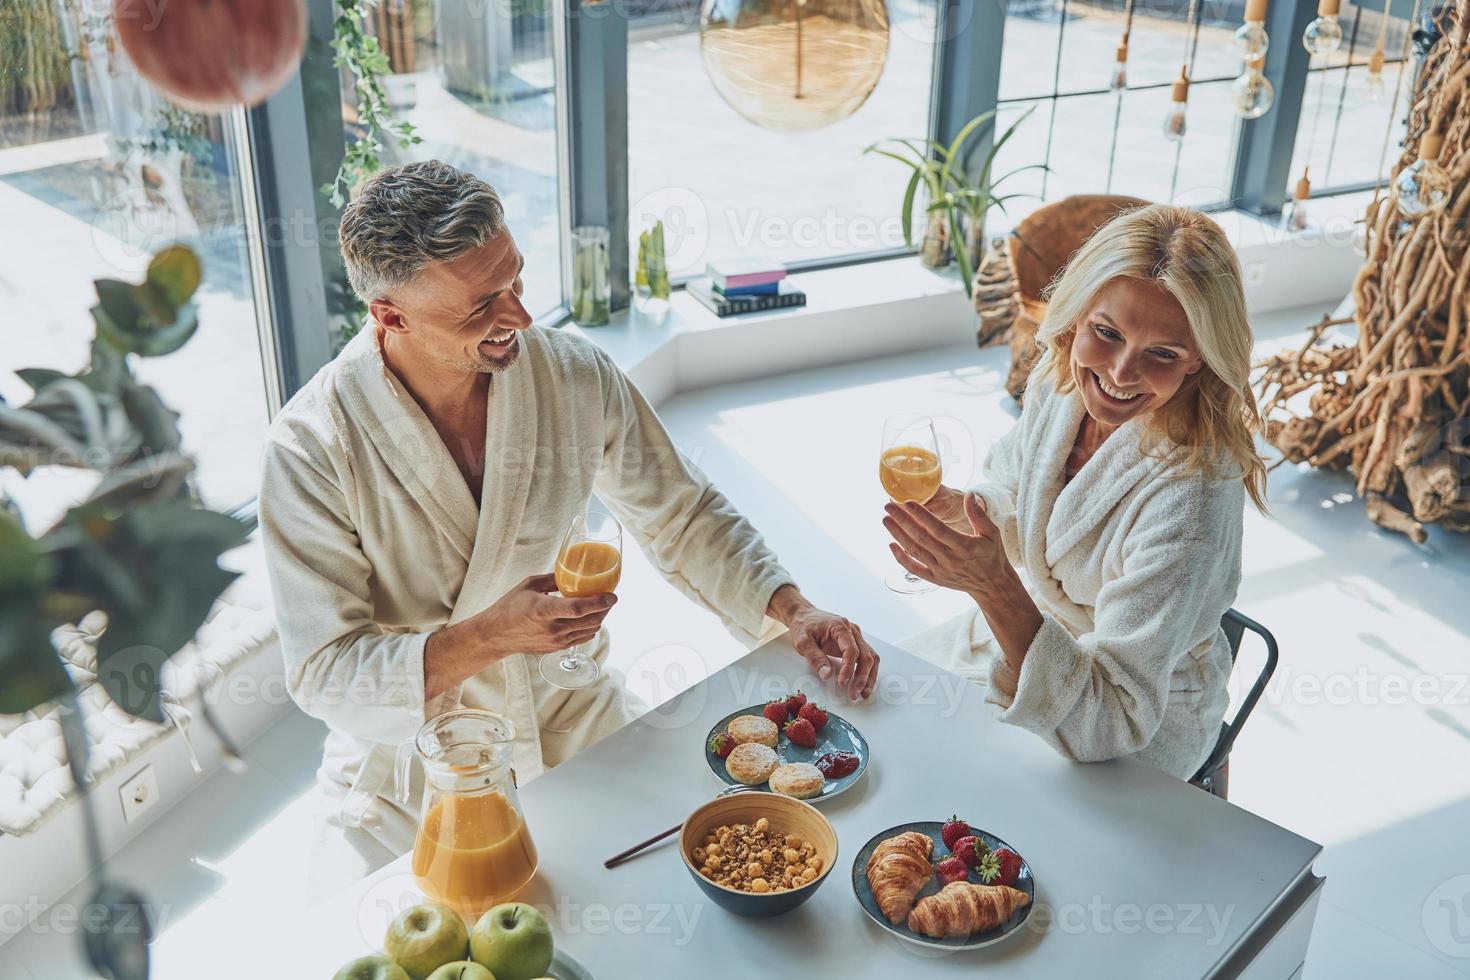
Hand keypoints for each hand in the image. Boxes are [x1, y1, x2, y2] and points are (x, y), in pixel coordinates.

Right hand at [475, 573, 616, 656]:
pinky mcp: (557, 648)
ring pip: (590, 631)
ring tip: (601, 606)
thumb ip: (553, 578)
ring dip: (599, 618)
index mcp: (543, 610)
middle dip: (605, 609)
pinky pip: (582, 638)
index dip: (598, 602)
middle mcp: (552, 628)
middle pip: (590, 621)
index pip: (578, 608)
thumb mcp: (529, 585)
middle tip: (609, 597)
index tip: (612, 595)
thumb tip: (573, 571)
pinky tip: (588, 618)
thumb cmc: (510, 606)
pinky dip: (590, 628)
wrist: (496, 635)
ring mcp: (555, 641)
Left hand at [769, 586, 879, 700]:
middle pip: (866, 656)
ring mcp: (856, 636)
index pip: (851, 650)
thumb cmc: (803, 626)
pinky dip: (867, 672)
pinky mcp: (855, 643)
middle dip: (862, 677)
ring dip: (869, 677)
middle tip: (854, 694)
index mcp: (840, 627)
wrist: (804, 615)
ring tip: (863, 693)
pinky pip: (866, 657)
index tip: (842, 683)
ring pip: (871, 657)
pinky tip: (863, 684)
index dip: (848, 669)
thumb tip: (827, 675)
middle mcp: (852, 630)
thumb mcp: (803, 642)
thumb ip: (815, 658)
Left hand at [883, 493, 1009, 597]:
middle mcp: (950, 559)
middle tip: (888, 506)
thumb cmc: (992, 555)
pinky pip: (914, 569)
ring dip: (898, 535)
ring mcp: (941, 570)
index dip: (922, 516)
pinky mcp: (935, 579)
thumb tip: (969, 495)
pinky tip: (891, 545)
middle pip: (922, 538)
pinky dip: (901, 558)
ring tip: (886, 520)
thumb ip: (978, 515)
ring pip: (915, 551)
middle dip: (903, 521)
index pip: (938, 529)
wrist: (991, 585)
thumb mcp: (992, 533)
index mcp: (964, 546)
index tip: (908, 503)